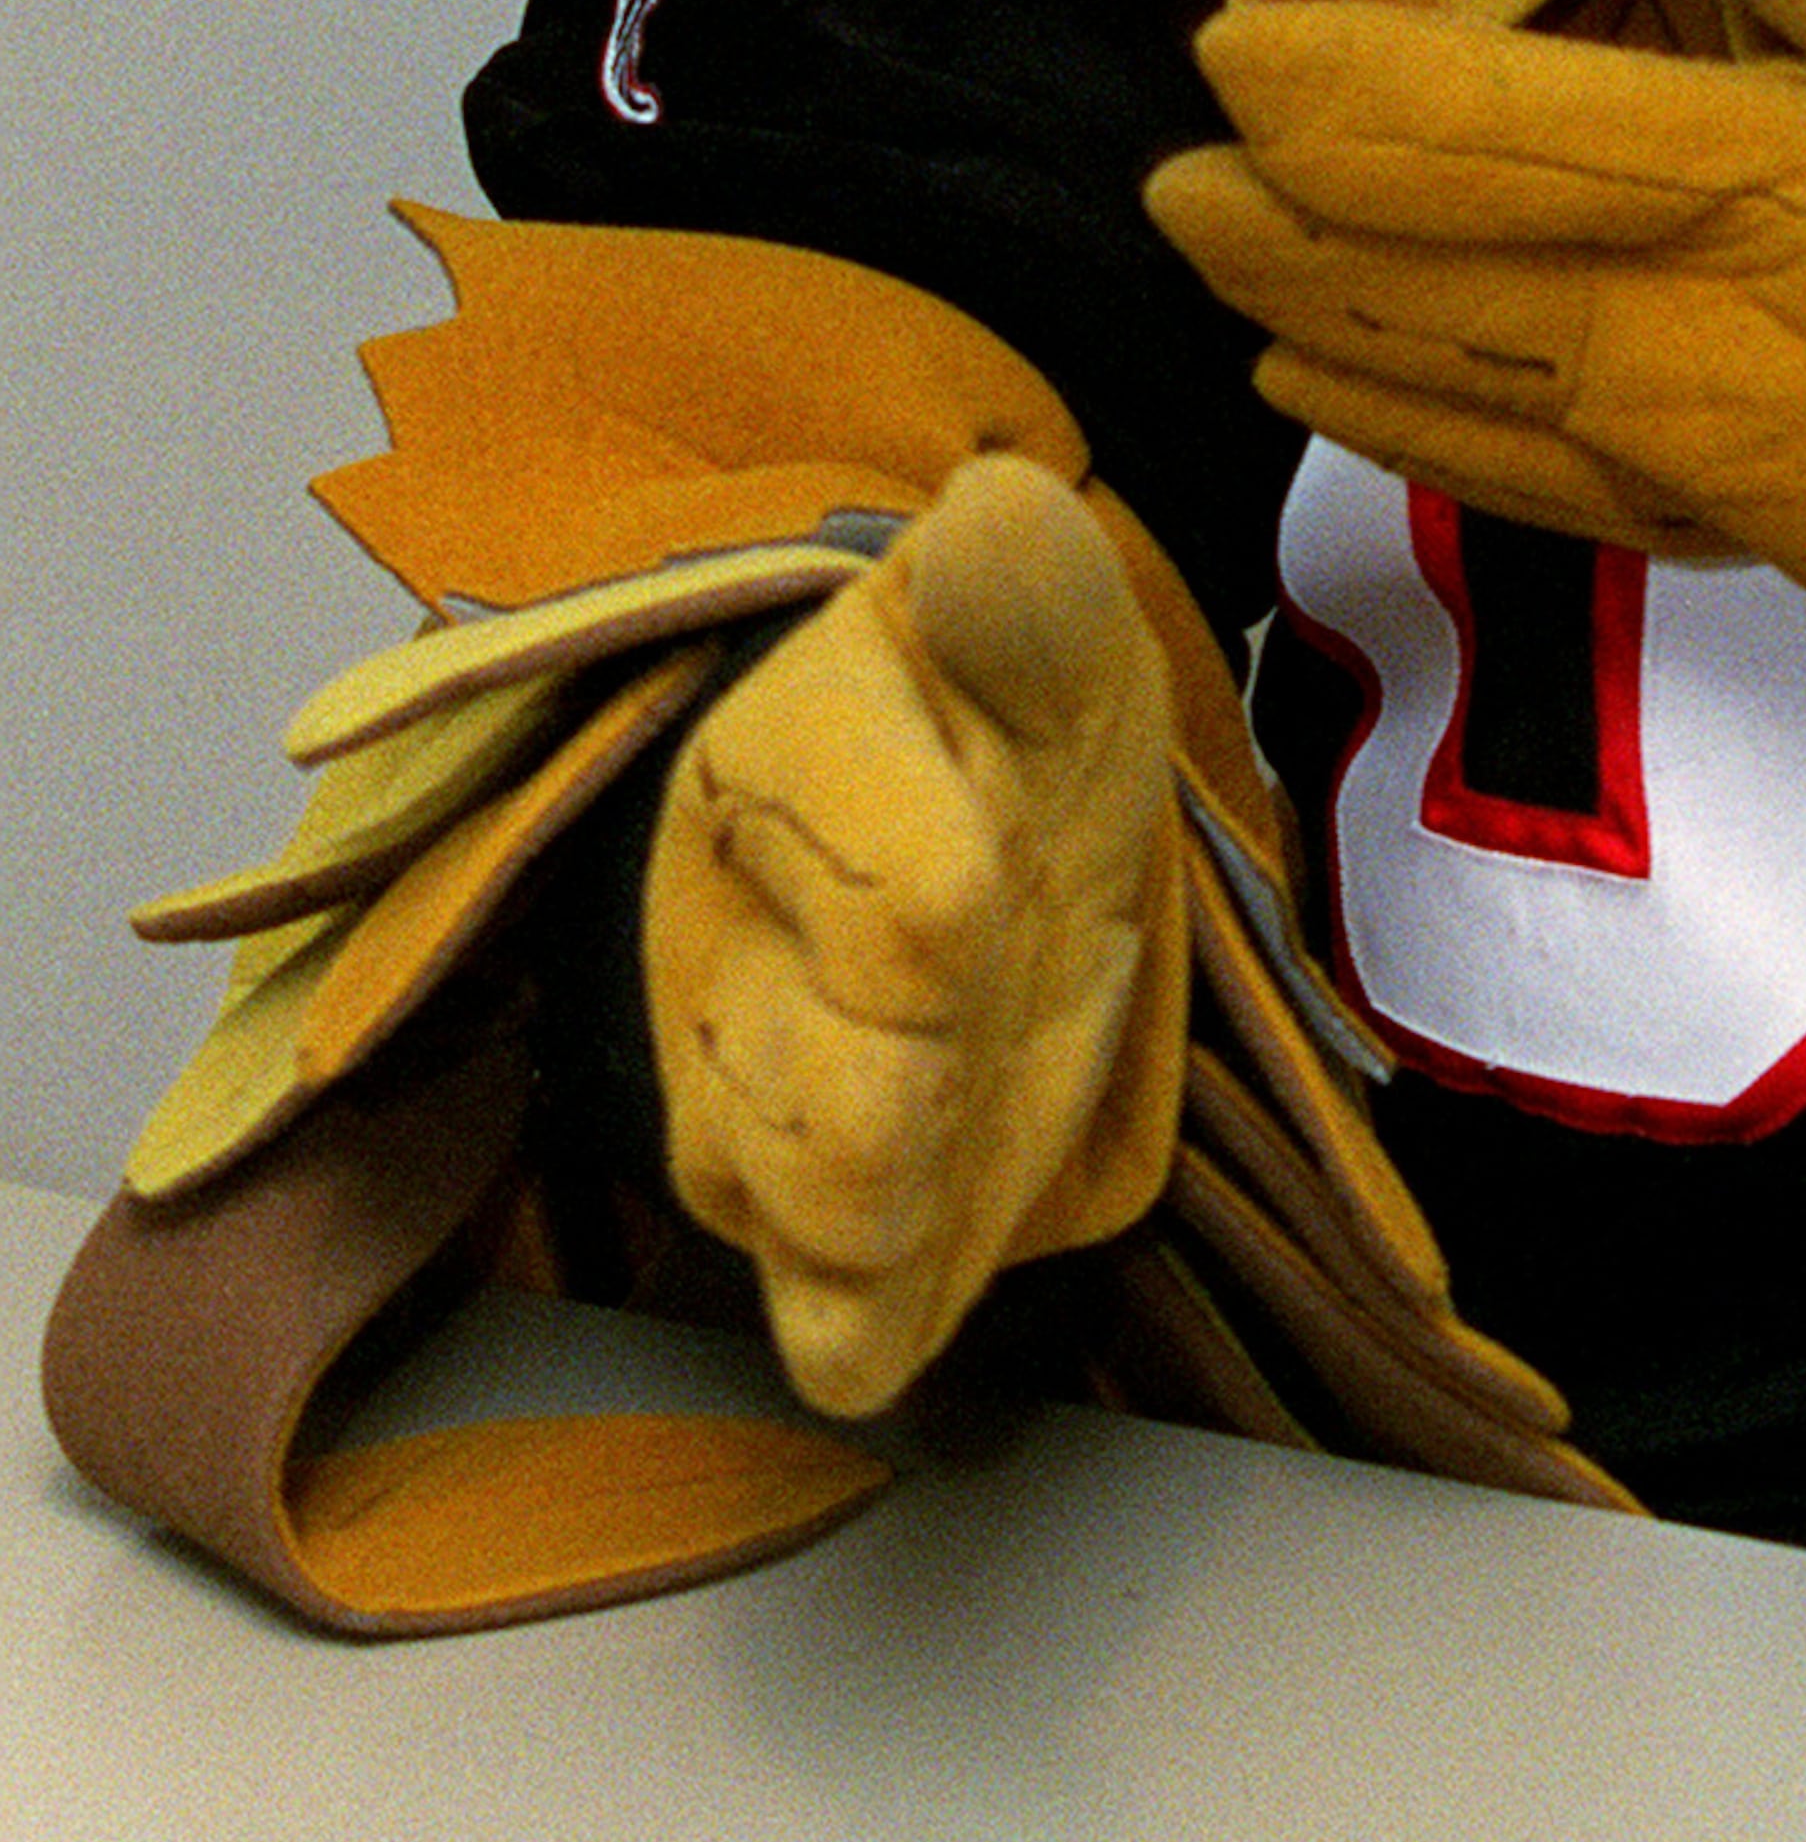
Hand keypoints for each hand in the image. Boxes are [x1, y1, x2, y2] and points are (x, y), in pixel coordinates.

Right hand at [644, 451, 1179, 1417]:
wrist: (982, 820)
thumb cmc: (1010, 718)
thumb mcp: (1045, 625)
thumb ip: (1024, 588)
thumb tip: (995, 516)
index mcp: (774, 769)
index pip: (878, 888)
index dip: (946, 899)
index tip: (1000, 874)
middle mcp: (724, 946)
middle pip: (824, 1086)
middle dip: (911, 1095)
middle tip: (984, 1028)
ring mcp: (747, 1092)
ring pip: (797, 1205)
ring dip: (884, 1218)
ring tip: (939, 1170)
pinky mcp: (803, 1214)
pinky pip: (819, 1309)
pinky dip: (864, 1325)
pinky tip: (895, 1324)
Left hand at [1152, 0, 1805, 648]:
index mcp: (1728, 172)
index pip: (1469, 120)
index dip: (1329, 83)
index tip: (1225, 51)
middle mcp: (1651, 311)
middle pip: (1404, 254)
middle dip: (1266, 209)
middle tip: (1166, 172)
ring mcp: (1650, 436)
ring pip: (1422, 363)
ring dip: (1294, 305)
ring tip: (1203, 257)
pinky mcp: (1675, 523)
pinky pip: (1486, 467)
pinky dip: (1380, 419)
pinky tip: (1316, 388)